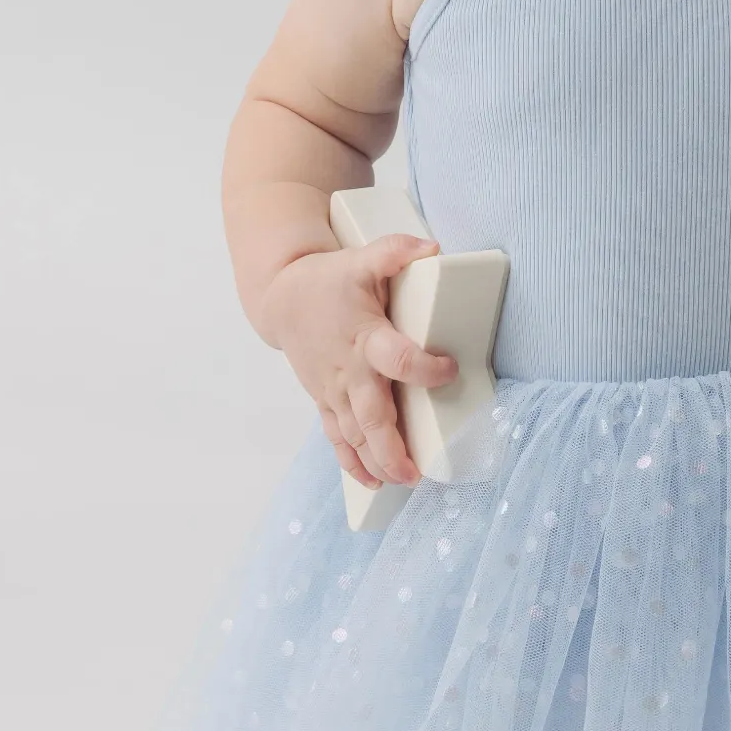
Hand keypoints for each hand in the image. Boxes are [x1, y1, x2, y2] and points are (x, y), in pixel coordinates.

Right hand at [262, 233, 459, 488]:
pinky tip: (373, 482)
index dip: (422, 367)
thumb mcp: (362, 259)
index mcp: (364, 336)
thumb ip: (396, 252)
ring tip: (402, 481)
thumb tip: (433, 248)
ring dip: (376, 461)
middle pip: (370, 415)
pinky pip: (338, 438)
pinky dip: (352, 462)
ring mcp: (335, 391)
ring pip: (354, 435)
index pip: (396, 358)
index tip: (448, 368)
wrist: (282, 299)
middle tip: (414, 471)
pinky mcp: (327, 401)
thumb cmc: (329, 281)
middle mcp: (349, 371)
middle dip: (391, 446)